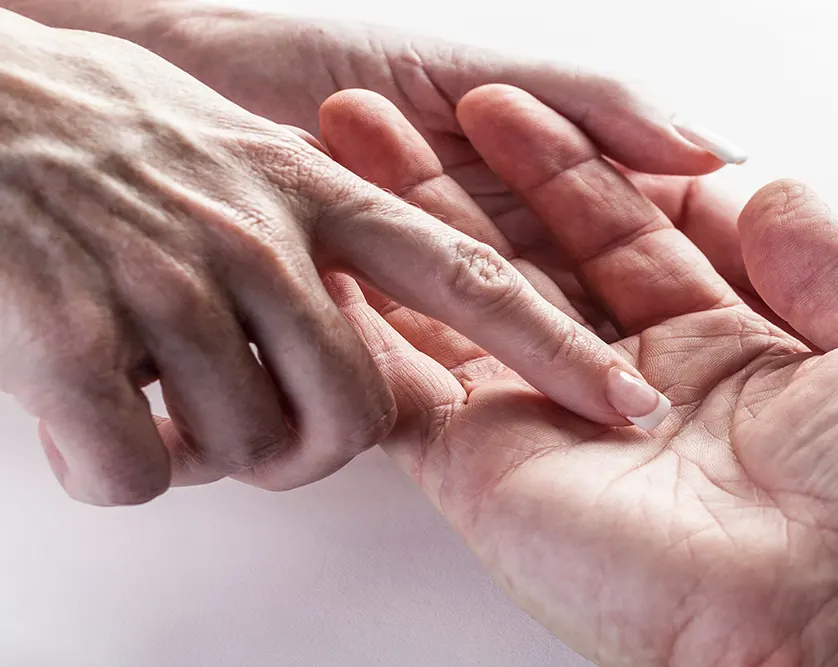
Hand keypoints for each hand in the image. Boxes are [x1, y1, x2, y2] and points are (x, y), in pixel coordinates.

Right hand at [0, 13, 648, 506]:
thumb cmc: (113, 140)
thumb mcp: (252, 159)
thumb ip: (335, 243)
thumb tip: (384, 350)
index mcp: (320, 190)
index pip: (474, 277)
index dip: (559, 350)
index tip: (628, 406)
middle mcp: (261, 232)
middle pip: (352, 414)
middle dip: (307, 447)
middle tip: (249, 417)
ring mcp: (169, 278)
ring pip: (244, 451)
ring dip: (203, 448)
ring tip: (154, 387)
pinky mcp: (70, 330)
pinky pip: (132, 468)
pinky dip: (111, 465)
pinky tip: (85, 411)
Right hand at [321, 86, 837, 665]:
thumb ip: (816, 248)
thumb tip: (747, 179)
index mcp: (720, 345)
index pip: (615, 227)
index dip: (556, 161)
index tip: (499, 105)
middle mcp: (629, 383)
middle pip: (526, 258)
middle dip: (458, 181)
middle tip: (396, 118)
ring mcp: (554, 426)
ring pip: (457, 310)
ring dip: (399, 232)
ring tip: (346, 156)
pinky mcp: (494, 476)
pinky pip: (411, 395)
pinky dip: (367, 332)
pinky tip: (335, 260)